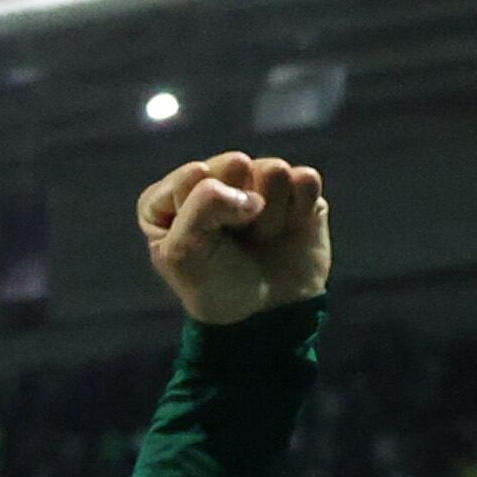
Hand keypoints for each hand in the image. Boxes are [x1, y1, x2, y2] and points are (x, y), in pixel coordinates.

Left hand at [136, 153, 327, 325]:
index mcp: (171, 194)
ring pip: (273, 170)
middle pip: (233, 164)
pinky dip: (298, 210)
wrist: (265, 313)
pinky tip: (288, 228)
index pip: (191, 176)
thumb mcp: (184, 253)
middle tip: (236, 238)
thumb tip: (250, 171)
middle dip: (238, 210)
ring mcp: (257, 180)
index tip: (204, 242)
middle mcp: (214, 178)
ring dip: (269, 215)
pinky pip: (305, 180)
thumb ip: (201, 205)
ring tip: (260, 237)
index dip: (203, 213)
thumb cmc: (214, 283)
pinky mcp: (297, 188)